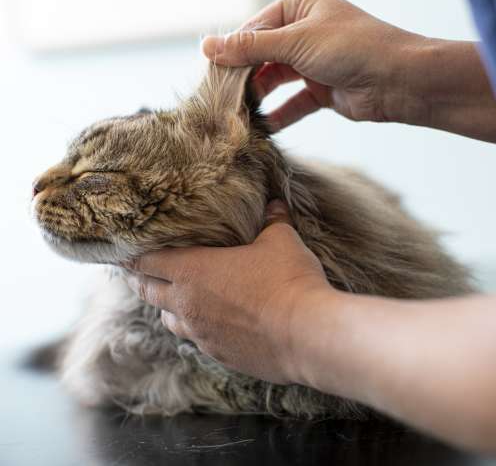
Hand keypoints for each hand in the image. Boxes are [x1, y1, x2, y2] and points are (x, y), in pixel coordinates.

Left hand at [124, 200, 330, 383]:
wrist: (306, 334)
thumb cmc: (288, 281)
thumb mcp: (281, 241)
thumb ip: (273, 221)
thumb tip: (275, 205)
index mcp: (193, 271)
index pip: (146, 261)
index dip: (132, 254)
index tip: (125, 250)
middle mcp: (187, 305)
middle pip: (148, 291)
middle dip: (141, 279)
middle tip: (139, 271)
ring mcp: (201, 334)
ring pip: (168, 320)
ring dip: (166, 307)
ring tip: (173, 297)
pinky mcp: (218, 355)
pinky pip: (195, 340)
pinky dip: (194, 328)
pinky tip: (208, 323)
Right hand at [202, 0, 427, 128]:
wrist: (400, 81)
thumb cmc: (353, 48)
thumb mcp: (296, 42)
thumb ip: (251, 47)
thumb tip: (207, 46)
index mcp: (301, 6)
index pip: (255, 28)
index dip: (232, 50)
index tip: (211, 74)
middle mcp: (307, 31)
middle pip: (263, 55)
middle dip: (244, 77)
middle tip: (221, 99)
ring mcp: (315, 62)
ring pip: (276, 80)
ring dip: (259, 98)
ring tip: (238, 116)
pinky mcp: (323, 90)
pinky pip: (294, 103)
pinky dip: (280, 115)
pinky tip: (264, 128)